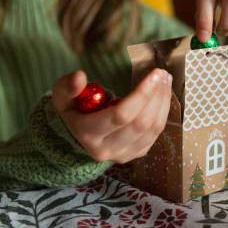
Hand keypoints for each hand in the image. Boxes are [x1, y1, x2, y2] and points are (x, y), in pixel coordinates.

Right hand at [52, 69, 171, 162]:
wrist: (76, 136)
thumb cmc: (72, 110)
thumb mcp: (61, 97)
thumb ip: (67, 86)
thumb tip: (80, 77)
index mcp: (88, 134)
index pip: (120, 115)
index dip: (141, 94)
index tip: (154, 73)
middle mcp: (107, 149)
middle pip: (141, 123)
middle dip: (156, 96)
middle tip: (162, 74)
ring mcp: (124, 155)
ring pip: (153, 129)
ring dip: (163, 102)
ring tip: (165, 80)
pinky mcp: (136, 154)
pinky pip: (156, 134)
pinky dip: (163, 112)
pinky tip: (162, 95)